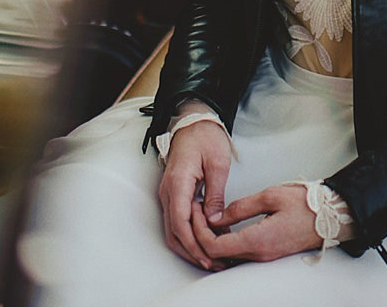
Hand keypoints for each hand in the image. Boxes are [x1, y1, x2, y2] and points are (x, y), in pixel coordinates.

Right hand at [157, 120, 231, 269]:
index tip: (209, 257)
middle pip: (173, 232)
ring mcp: (169, 194)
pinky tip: (207, 241)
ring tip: (213, 258)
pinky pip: (177, 222)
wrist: (194, 122)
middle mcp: (168, 191)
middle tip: (215, 263)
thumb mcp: (218, 163)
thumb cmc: (206, 137)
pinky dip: (189, 236)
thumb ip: (215, 194)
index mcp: (178, 182)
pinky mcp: (174, 195)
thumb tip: (214, 222)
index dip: (193, 243)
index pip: (180, 222)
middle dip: (193, 252)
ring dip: (191, 247)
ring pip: (173, 231)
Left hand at [195, 185, 322, 264]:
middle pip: (217, 254)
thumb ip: (241, 208)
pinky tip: (222, 225)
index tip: (196, 210)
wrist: (331, 217)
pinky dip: (225, 242)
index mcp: (257, 241)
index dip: (199, 231)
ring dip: (212, 238)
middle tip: (196, 210)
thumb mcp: (270, 196)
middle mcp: (258, 255)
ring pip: (226, 255)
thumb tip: (217, 218)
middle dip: (201, 234)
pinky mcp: (267, 253)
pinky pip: (238, 253)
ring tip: (206, 215)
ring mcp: (263, 257)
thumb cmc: (305, 204)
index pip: (214, 247)